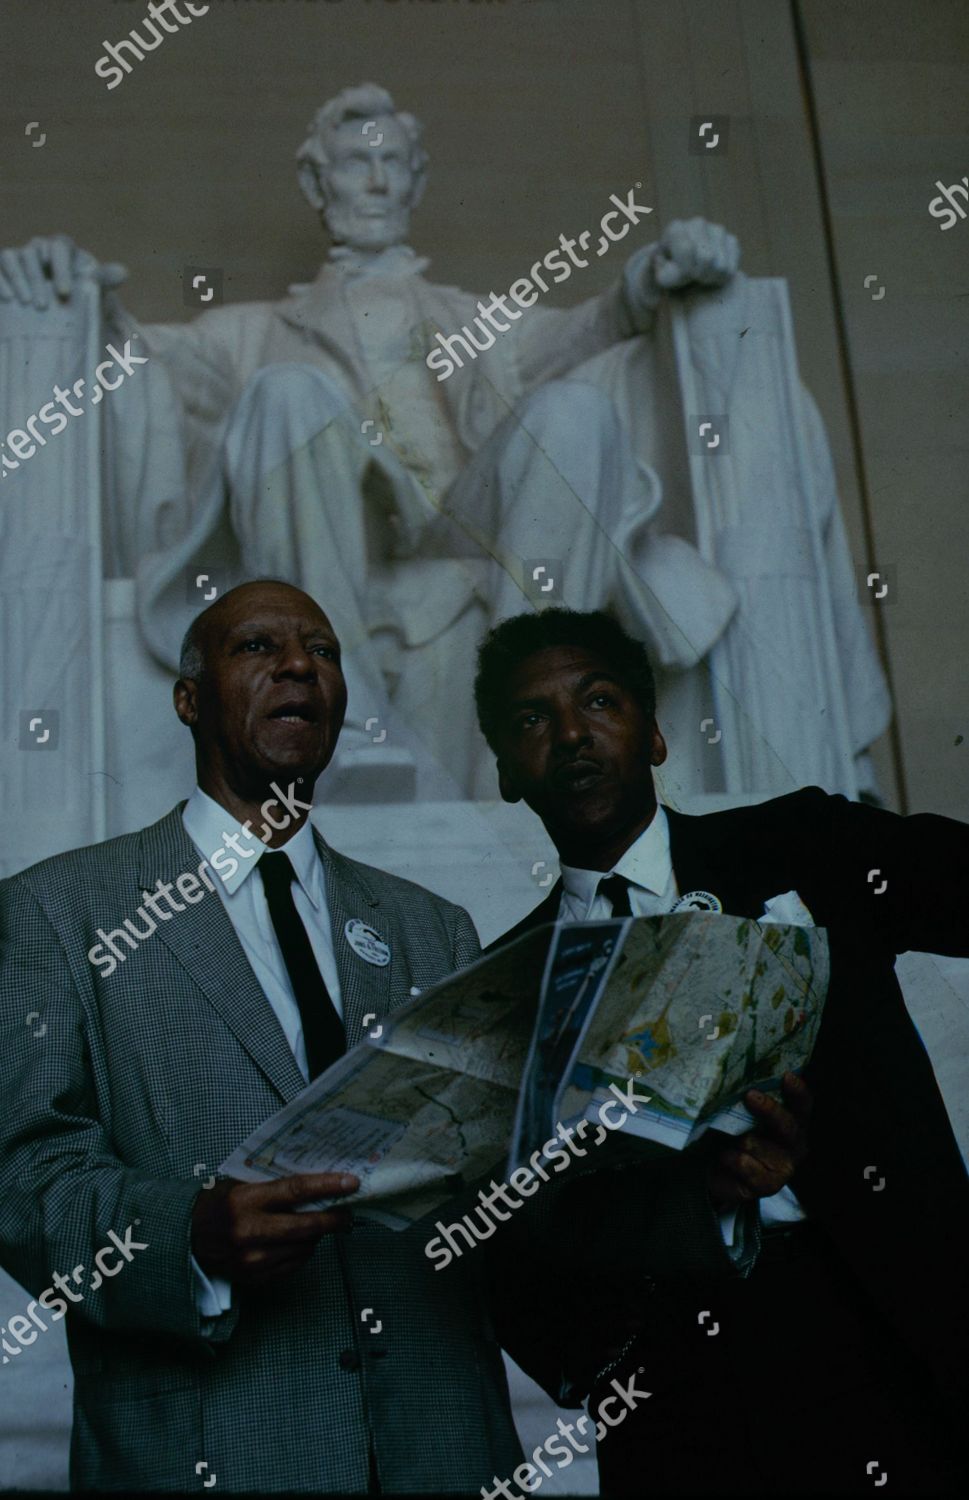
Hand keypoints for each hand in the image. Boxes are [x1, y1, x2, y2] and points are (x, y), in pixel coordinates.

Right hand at [0, 234, 127, 309]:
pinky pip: (0, 267)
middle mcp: (38, 249)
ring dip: (20, 281)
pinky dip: (3, 282)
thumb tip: (123, 273)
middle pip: (34, 253)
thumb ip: (103, 282)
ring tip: (26, 304)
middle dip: (37, 279)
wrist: (55, 314)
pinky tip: (8, 300)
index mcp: (62, 250)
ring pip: (13, 258)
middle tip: (44, 306)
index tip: (65, 293)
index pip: (60, 247)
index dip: (62, 267)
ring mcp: (19, 258)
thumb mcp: (92, 293)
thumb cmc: (77, 300)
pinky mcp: (3, 269)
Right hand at [191, 1171, 359, 1286]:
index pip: (295, 1191)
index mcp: (245, 1201)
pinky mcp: (254, 1277)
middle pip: (306, 1226)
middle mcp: (249, 1231)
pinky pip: (293, 1265)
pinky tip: (301, 1241)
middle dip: (334, 1219)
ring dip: (318, 1236)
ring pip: (303, 1248)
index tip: (351, 1183)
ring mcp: (251, 1259)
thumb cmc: (217, 1204)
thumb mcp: (240, 1184)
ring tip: (321, 1224)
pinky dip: (303, 1252)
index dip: (327, 1186)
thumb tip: (317, 1183)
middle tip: (348, 1212)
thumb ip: (273, 1185)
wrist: (186, 1238)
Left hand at [647, 216, 739, 294]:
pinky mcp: (732, 240)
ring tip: (700, 277)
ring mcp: (717, 229)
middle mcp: (697, 223)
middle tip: (692, 279)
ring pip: (721, 266)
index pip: (687, 250)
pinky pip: (732, 268)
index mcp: (675, 228)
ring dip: (710, 278)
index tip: (679, 276)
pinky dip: (722, 277)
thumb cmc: (668, 273)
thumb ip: (655, 269)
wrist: (683, 272)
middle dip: (699, 276)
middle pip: (707, 259)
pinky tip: (711, 273)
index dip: (684, 271)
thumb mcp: (656, 274)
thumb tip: (658, 258)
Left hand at [706, 1072, 811, 1210]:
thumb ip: (748, 1100)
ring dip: (742, 1140)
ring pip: (760, 1146)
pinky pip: (747, 1165)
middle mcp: (794, 1145)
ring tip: (730, 1138)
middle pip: (788, 1126)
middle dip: (769, 1110)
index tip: (787, 1076)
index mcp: (793, 1122)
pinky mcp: (768, 1186)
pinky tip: (725, 1156)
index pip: (802, 1105)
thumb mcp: (742, 1113)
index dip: (798, 1091)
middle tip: (750, 1095)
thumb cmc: (736, 1133)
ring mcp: (784, 1168)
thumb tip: (739, 1079)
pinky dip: (732, 1158)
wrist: (719, 1171)